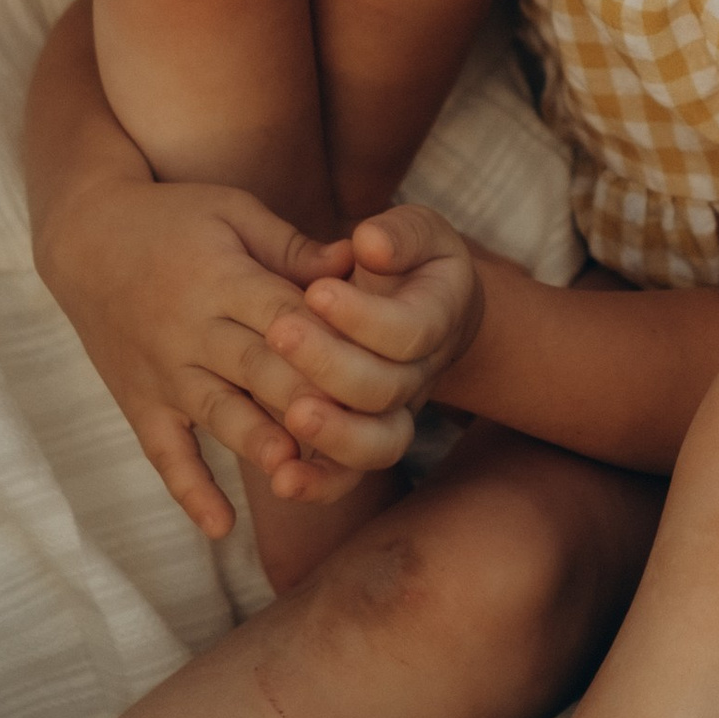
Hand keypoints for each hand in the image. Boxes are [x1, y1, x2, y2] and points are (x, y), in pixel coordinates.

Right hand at [36, 173, 415, 536]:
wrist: (83, 237)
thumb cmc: (172, 218)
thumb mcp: (234, 212)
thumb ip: (293, 246)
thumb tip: (357, 262)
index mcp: (222, 278)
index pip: (283, 316)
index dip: (327, 342)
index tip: (375, 367)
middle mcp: (191, 329)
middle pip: (257, 369)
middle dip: (305, 399)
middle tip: (356, 429)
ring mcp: (163, 371)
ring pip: (217, 413)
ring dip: (256, 442)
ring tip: (292, 470)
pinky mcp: (140, 402)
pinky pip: (164, 452)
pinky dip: (190, 490)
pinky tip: (222, 527)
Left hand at [256, 203, 486, 475]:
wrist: (422, 306)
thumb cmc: (409, 259)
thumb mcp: (414, 232)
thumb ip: (400, 235)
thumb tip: (371, 243)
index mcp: (437, 317)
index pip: (409, 330)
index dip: (364, 316)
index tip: (316, 289)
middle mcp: (421, 376)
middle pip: (386, 389)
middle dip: (331, 364)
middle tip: (281, 332)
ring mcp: (394, 414)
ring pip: (376, 446)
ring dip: (333, 434)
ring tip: (293, 416)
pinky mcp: (361, 441)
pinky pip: (346, 476)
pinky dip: (317, 484)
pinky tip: (281, 481)